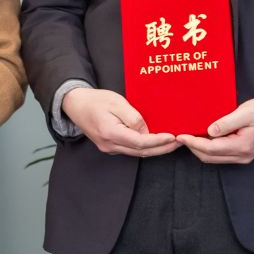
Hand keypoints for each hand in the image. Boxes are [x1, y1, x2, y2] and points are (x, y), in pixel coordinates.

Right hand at [60, 87, 179, 157]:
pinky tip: (154, 142)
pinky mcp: (109, 146)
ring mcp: (108, 148)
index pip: (140, 142)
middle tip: (178, 143)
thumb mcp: (117, 102)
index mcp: (110, 133)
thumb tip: (147, 131)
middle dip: (161, 148)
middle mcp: (109, 145)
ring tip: (170, 143)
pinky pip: (131, 150)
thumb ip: (133, 118)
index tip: (172, 137)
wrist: (75, 104)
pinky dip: (144, 147)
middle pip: (141, 151)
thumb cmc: (95, 100)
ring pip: (136, 153)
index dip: (158, 141)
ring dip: (155, 150)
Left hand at [180, 97, 253, 164]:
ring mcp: (242, 157)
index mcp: (242, 146)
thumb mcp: (246, 112)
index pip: (210, 149)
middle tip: (180, 136)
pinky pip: (220, 155)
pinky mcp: (242, 153)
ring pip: (214, 158)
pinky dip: (208, 149)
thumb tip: (209, 131)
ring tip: (187, 137)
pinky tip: (201, 138)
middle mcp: (242, 156)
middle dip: (192, 148)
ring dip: (199, 149)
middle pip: (209, 157)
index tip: (180, 135)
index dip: (193, 143)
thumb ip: (227, 123)